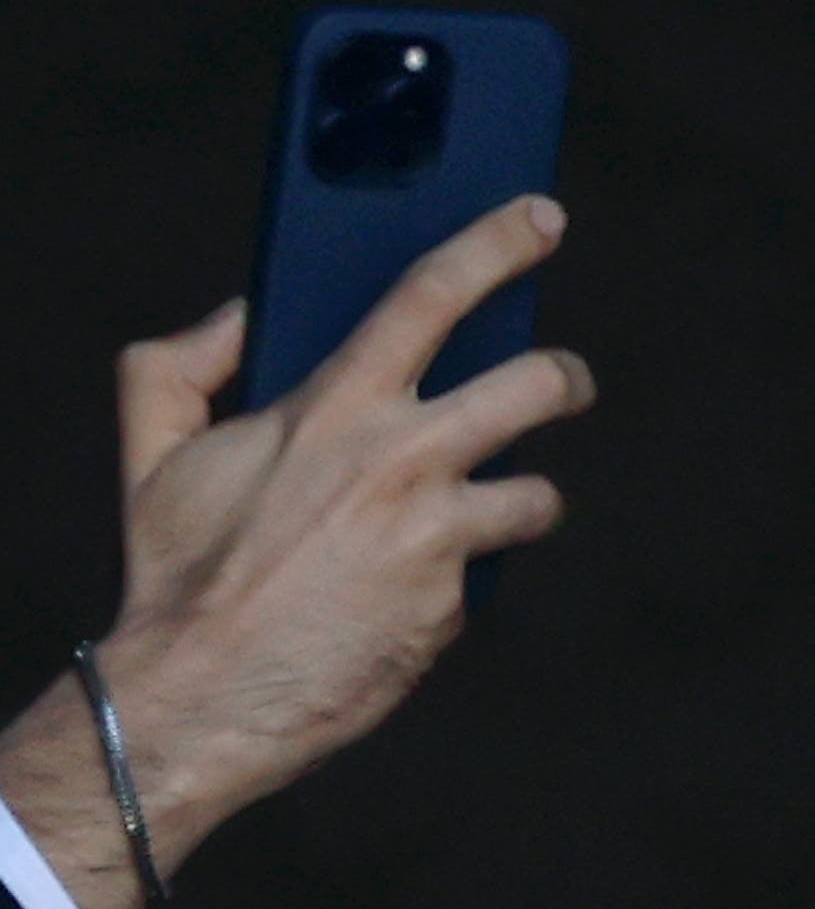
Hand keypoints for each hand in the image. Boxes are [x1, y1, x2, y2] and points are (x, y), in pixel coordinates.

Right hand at [0, 198, 596, 908]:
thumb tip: (241, 314)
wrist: (204, 690)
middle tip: (566, 379)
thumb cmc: (178, 568)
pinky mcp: (455, 602)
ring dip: (526, 497)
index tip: (540, 217)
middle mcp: (400, 462)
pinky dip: (459, 574)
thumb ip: (182, 361)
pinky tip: (403, 589)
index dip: (494, 245)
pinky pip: (484, 572)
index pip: (429, 296)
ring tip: (492, 506)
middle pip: (532, 387)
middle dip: (565, 376)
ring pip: (537, 494)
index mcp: (332, 408)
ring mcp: (438, 535)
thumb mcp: (154, 445)